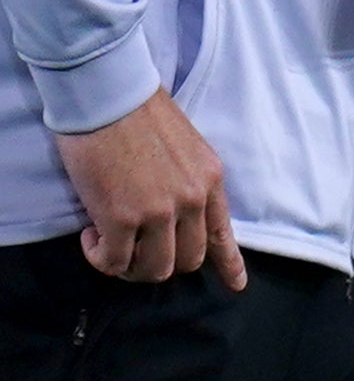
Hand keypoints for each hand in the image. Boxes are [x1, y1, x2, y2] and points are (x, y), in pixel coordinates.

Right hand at [62, 92, 236, 288]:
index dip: (229, 265)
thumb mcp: (186, 148)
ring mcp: (159, 211)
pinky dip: (100, 257)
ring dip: (129, 266)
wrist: (109, 94)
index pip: (223, 234)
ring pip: (155, 269)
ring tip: (109, 245)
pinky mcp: (121, 217)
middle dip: (160, 264)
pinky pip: (114, 260)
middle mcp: (192, 200)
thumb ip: (188, 181)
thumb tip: (174, 209)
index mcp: (211, 181)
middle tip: (132, 251)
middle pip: (188, 260)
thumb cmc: (139, 113)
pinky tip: (90, 236)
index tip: (236, 286)